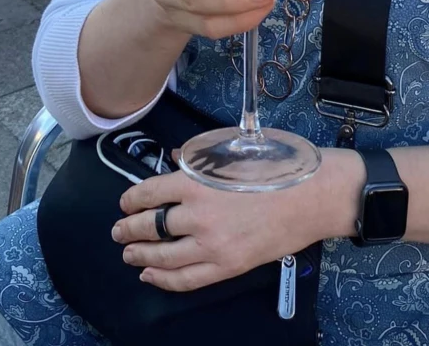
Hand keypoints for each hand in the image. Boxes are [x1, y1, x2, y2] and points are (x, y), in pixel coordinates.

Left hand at [112, 149, 362, 290]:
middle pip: (151, 227)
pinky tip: (151, 274)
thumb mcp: (233, 150)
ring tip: (128, 254)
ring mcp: (213, 245)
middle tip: (117, 231)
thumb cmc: (275, 167)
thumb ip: (199, 156)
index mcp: (198, 182)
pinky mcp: (228, 266)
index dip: (132, 199)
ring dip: (140, 255)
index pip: (151, 193)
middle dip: (129, 229)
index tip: (124, 202)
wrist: (311, 196)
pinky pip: (187, 279)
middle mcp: (199, 216)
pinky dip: (164, 279)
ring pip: (164, 256)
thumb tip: (175, 159)